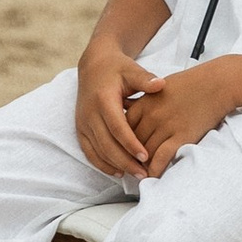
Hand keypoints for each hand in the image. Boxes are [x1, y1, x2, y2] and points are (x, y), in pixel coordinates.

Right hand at [76, 44, 160, 175]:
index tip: (146, 156)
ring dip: (116, 166)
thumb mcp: (131, 69)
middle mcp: (89, 113)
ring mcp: (83, 123)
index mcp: (103, 99)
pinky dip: (102, 164)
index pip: (117, 127)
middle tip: (144, 173)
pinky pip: (89, 152)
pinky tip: (118, 172)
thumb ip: (145, 79)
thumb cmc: (116, 69)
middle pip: (107, 144)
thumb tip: (161, 85)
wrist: (93, 66)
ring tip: (136, 175)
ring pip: (98, 151)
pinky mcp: (80, 129)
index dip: (131, 144)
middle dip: (126, 161)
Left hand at [126, 56, 241, 177]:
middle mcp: (152, 115)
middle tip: (127, 167)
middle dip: (129, 156)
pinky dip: (155, 169)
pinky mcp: (181, 136)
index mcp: (144, 102)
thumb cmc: (190, 84)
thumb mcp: (159, 87)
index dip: (121, 141)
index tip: (120, 150)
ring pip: (145, 152)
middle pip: (132, 141)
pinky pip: (162, 157)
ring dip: (140, 166)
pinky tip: (152, 175)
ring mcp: (166, 126)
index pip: (123, 127)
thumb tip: (131, 111)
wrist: (215, 84)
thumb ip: (144, 101)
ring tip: (137, 176)